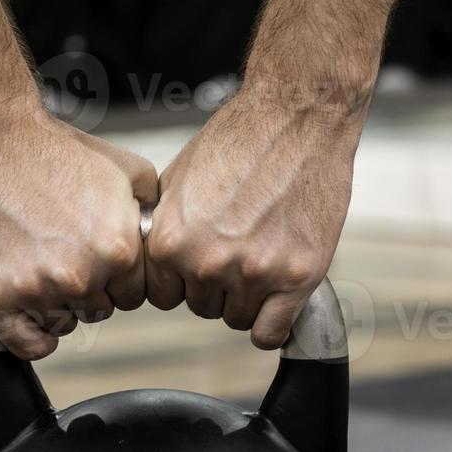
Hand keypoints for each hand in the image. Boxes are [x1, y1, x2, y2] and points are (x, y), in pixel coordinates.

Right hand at [0, 104, 157, 359]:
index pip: (135, 295)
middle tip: (66, 253)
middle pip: (100, 311)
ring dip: (58, 305)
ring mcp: (32, 289)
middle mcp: (78, 276)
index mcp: (117, 250)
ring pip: (63, 324)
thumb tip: (164, 242)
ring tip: (42, 263)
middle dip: (91, 288)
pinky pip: (26, 343)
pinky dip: (32, 335)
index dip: (120, 277)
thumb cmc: (54, 152)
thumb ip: (153, 213)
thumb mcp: (127, 170)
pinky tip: (32, 314)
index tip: (101, 259)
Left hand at [144, 92, 359, 348]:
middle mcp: (207, 263)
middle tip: (238, 251)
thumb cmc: (239, 139)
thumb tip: (153, 261)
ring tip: (260, 260)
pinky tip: (276, 300)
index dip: (183, 280)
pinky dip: (272, 324)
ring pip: (237, 319)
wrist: (297, 117)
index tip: (199, 266)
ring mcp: (254, 272)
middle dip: (216, 285)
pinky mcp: (297, 276)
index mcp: (171, 242)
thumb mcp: (177, 179)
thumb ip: (164, 228)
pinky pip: (271, 333)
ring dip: (247, 299)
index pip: (164, 296)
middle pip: (201, 307)